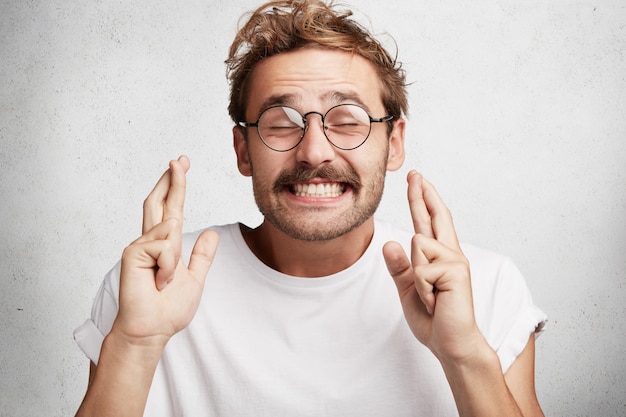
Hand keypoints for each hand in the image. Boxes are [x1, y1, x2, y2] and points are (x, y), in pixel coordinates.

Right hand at [113, 156, 218, 347]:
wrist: (152, 329)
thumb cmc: (168, 309)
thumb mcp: (195, 279)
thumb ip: (202, 256)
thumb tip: (211, 233)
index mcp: (165, 245)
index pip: (170, 208)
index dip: (175, 186)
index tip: (180, 164)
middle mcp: (149, 240)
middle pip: (160, 202)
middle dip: (171, 179)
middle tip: (179, 158)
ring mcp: (139, 245)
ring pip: (171, 228)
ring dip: (175, 258)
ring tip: (165, 281)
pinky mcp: (133, 252)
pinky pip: (165, 246)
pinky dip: (168, 266)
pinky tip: (159, 282)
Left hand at [383, 171, 482, 361]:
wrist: (451, 342)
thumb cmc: (434, 319)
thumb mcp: (409, 289)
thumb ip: (399, 267)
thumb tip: (390, 242)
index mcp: (439, 257)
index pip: (429, 222)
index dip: (423, 200)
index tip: (418, 180)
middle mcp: (450, 254)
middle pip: (434, 216)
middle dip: (423, 194)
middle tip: (414, 173)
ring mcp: (455, 261)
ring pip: (418, 244)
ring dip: (416, 277)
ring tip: (431, 296)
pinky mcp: (455, 271)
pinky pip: (420, 269)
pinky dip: (421, 289)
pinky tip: (436, 300)